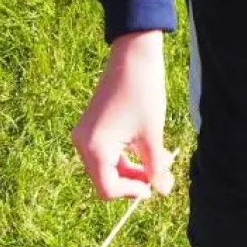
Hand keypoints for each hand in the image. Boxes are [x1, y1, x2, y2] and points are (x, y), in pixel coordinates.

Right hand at [73, 31, 173, 199]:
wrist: (133, 54)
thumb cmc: (143, 92)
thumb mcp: (152, 135)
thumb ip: (156, 167)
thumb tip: (163, 191)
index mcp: (95, 148)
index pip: (108, 189)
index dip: (132, 192)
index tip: (153, 186)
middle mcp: (83, 144)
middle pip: (106, 180)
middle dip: (133, 181)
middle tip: (158, 175)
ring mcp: (84, 135)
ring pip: (107, 167)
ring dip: (131, 169)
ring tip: (157, 161)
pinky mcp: (90, 127)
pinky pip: (105, 153)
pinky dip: (124, 156)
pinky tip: (145, 150)